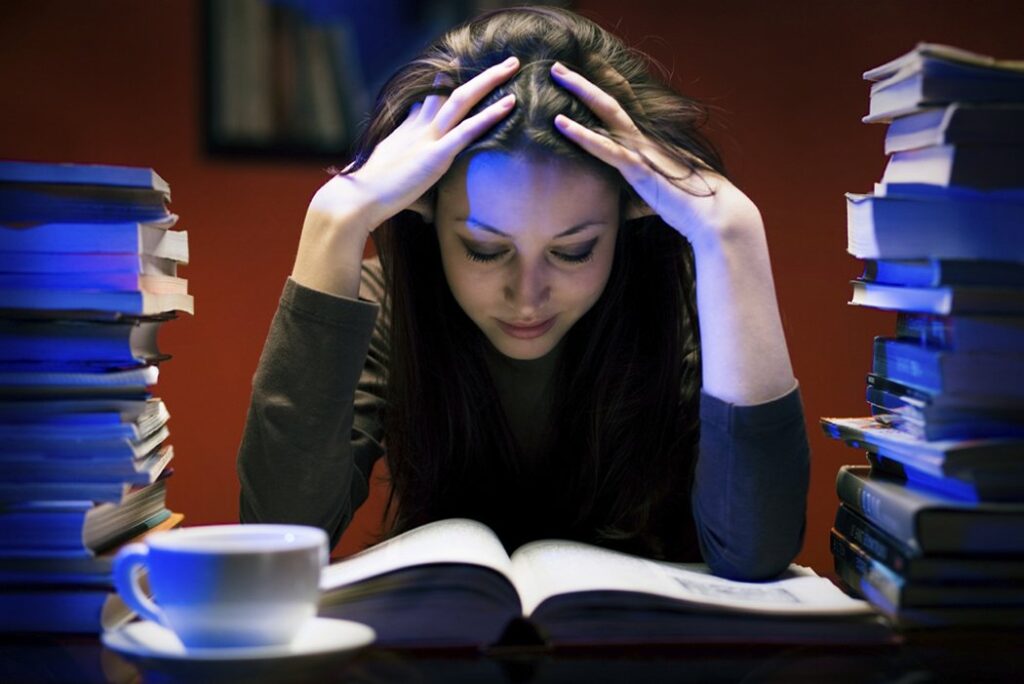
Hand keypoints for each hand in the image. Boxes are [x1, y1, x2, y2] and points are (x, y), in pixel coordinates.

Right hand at [309, 56, 520, 227]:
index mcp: (407, 133)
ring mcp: (427, 139)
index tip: (457, 70)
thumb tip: (432, 213)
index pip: (429, 101)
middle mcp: (418, 129)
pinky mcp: (435, 156)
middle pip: (450, 92)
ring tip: (513, 66)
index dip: (445, 85)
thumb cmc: (372, 200)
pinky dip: (489, 115)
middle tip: (503, 63)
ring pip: (462, 100)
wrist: (355, 200)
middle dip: (478, 77)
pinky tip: (509, 103)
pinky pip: (467, 130)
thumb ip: (418, 191)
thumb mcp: (396, 185)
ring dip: (489, 82)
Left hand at [549, 61, 757, 247]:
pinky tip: (560, 123)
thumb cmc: (690, 207)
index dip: (603, 90)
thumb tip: (621, 209)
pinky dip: (582, 135)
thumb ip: (636, 197)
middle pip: (609, 103)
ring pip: (606, 113)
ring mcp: (641, 151)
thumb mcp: (658, 198)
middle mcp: (644, 140)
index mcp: (648, 144)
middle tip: (557, 67)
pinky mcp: (639, 169)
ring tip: (555, 74)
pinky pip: (606, 149)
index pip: (622, 110)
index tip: (581, 76)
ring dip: (580, 92)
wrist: (715, 215)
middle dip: (582, 83)